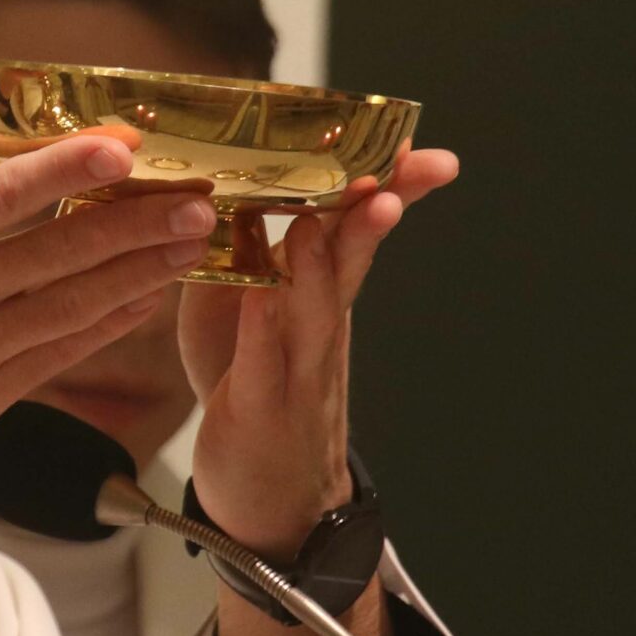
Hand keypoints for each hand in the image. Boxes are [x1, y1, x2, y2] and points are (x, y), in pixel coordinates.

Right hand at [0, 81, 212, 624]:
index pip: (0, 195)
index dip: (66, 167)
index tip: (121, 143)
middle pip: (59, 253)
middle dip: (137, 223)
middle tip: (198, 198)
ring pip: (74, 307)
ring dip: (141, 273)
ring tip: (195, 241)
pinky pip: (61, 357)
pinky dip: (108, 326)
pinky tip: (147, 300)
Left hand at [179, 146, 458, 559]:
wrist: (271, 496)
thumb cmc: (255, 387)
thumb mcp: (244, 305)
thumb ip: (243, 250)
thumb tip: (230, 184)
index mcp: (317, 289)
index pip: (354, 224)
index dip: (385, 183)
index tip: (405, 139)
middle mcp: (319, 322)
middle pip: (352, 257)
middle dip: (373, 208)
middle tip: (391, 165)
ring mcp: (299, 366)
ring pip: (316, 307)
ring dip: (319, 263)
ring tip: (315, 220)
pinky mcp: (264, 407)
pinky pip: (265, 363)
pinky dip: (263, 329)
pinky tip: (261, 298)